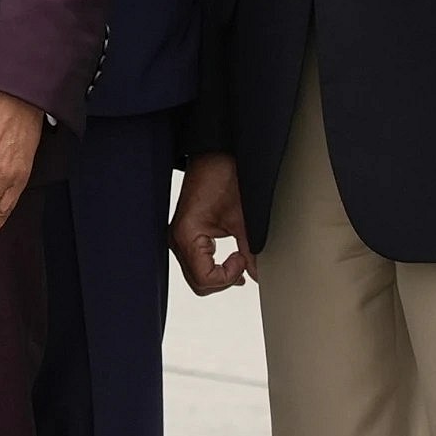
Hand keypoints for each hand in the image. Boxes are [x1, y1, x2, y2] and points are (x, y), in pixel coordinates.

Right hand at [169, 153, 253, 294]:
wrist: (213, 153)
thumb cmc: (222, 176)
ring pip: (196, 276)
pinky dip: (212, 266)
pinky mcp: (185, 234)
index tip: (242, 259)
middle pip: (198, 282)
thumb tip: (258, 274)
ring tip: (239, 260)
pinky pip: (195, 262)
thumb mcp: (242, 218)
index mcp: (187, 235)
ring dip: (218, 275)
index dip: (227, 276)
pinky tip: (229, 258)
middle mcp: (177, 239)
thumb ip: (250, 251)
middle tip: (243, 263)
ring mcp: (178, 237)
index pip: (204, 278)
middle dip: (223, 280)